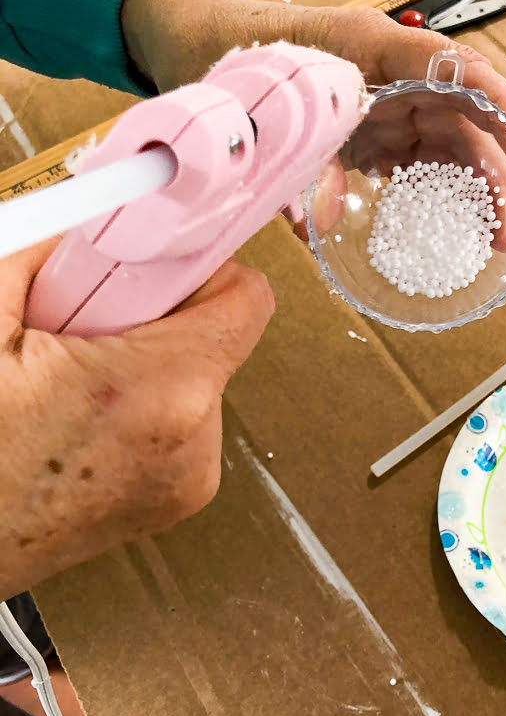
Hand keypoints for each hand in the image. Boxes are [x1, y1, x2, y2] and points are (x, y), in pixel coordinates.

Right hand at [0, 240, 273, 600]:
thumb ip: (48, 255)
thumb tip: (92, 218)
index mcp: (157, 389)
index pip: (247, 297)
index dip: (207, 268)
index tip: (165, 263)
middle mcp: (191, 440)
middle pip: (217, 335)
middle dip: (159, 315)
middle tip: (91, 323)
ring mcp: (190, 478)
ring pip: (198, 378)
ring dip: (149, 362)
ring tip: (75, 381)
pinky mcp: (180, 498)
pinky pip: (183, 422)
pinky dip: (145, 406)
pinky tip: (84, 417)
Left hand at [121, 0, 505, 244]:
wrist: (213, 50)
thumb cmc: (245, 65)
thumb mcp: (270, 115)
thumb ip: (297, 165)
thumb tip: (317, 225)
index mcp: (377, 47)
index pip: (460, 73)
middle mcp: (398, 71)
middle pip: (469, 117)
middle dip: (498, 172)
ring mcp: (394, 98)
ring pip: (456, 141)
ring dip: (479, 187)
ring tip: (496, 237)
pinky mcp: (383, 125)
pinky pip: (427, 156)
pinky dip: (447, 188)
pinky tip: (460, 222)